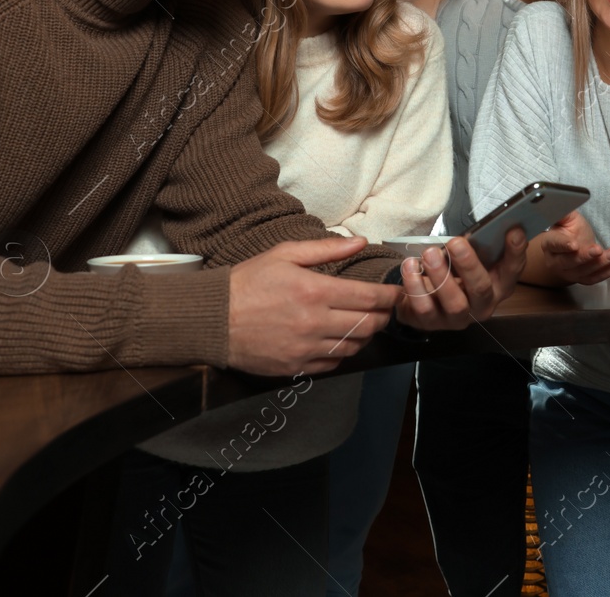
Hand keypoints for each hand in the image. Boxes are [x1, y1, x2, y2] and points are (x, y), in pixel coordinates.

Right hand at [228, 236, 402, 375]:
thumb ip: (326, 249)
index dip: (389, 297)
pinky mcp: (295, 367)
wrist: (212, 319)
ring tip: (364, 322)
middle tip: (385, 309)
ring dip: (365, 335)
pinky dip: (343, 351)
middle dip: (383, 316)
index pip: (368, 298)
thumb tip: (360, 242)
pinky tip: (339, 339)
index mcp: (314, 292)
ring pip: (353, 346)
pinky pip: (333, 363)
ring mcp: (305, 349)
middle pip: (368, 325)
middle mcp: (314, 323)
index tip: (397, 293)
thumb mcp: (284, 254)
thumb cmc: (247, 282)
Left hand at [391, 226, 529, 331]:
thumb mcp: (468, 258)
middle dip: (469, 264)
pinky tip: (410, 266)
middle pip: (481, 289)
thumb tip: (482, 226)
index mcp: (497, 286)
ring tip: (429, 254)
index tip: (514, 231)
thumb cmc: (452, 272)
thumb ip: (478, 246)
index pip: (512, 271)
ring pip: (454, 303)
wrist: (423, 299)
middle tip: (455, 243)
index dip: (515, 253)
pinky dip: (416, 285)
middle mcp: (481, 306)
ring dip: (441, 276)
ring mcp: (457, 318)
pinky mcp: (431, 323)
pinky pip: (424, 307)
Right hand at [528, 211, 609, 285]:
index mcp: (549, 244)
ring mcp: (569, 273)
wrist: (574, 246)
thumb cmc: (569, 230)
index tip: (573, 244)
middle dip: (585, 256)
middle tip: (598, 249)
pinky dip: (608, 272)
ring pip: (584, 271)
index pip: (554, 245)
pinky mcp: (582, 279)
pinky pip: (595, 278)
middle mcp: (556, 261)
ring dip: (601, 263)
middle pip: (570, 261)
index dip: (563, 245)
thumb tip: (560, 201)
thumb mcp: (567, 218)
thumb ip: (563, 211)